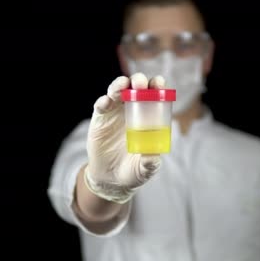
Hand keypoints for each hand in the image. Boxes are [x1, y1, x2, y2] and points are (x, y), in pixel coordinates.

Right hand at [84, 72, 165, 203]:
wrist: (111, 179)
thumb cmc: (134, 170)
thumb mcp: (145, 169)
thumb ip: (150, 163)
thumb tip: (153, 157)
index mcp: (148, 116)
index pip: (154, 94)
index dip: (157, 85)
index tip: (159, 84)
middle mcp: (132, 109)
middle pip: (135, 87)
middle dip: (138, 80)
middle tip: (140, 84)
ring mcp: (115, 112)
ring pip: (116, 91)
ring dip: (119, 85)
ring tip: (122, 86)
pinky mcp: (100, 119)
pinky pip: (101, 106)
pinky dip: (103, 101)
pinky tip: (105, 103)